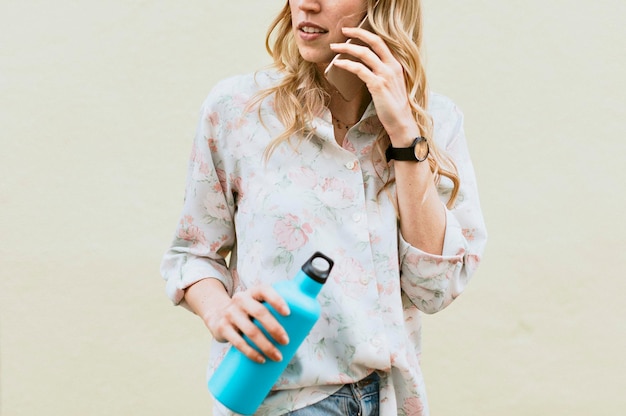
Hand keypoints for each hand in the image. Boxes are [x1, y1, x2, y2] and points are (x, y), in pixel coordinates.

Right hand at [206, 285, 289, 363]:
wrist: (217, 316)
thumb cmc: (248, 312)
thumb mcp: (256, 304)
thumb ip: (274, 310)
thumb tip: (302, 328)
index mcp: (253, 292)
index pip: (265, 291)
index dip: (277, 300)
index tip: (288, 313)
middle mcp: (241, 299)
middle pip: (259, 312)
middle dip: (275, 328)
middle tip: (286, 341)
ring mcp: (230, 313)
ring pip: (250, 330)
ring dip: (266, 345)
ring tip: (278, 356)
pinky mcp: (222, 328)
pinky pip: (238, 342)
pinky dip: (251, 352)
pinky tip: (261, 359)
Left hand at [330, 26, 419, 145]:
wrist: (401, 122)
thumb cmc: (393, 106)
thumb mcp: (391, 85)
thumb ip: (381, 73)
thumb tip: (365, 68)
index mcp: (395, 64)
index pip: (380, 42)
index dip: (365, 34)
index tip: (352, 31)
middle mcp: (392, 66)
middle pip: (374, 42)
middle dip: (357, 33)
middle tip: (343, 30)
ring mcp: (385, 75)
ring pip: (364, 53)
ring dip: (347, 48)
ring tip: (334, 47)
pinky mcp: (378, 85)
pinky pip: (359, 69)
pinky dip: (347, 64)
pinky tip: (338, 63)